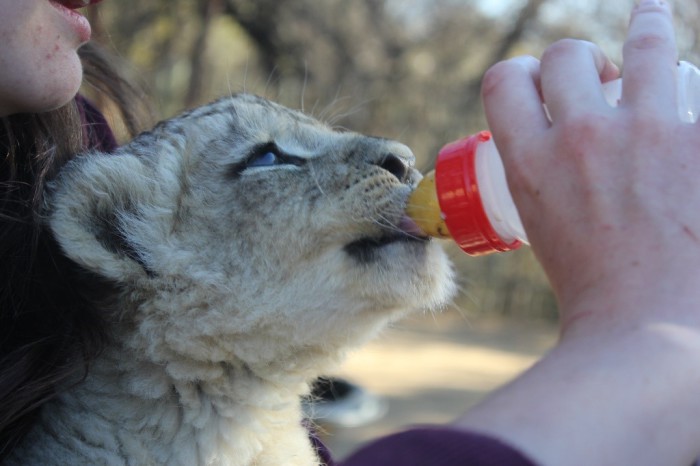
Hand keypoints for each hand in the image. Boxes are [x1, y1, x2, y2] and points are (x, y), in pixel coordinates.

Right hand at [457, 2, 699, 464]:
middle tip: (599, 79)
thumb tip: (562, 175)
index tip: (536, 81)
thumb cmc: (596, 295)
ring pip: (640, 45)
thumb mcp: (545, 231)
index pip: (504, 82)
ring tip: (649, 15)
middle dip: (574, 59)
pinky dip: (693, 78)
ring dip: (644, 24)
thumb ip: (548, 189)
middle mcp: (581, 135)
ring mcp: (647, 132)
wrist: (651, 330)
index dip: (518, 73)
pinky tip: (695, 78)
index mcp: (530, 162)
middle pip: (564, 57)